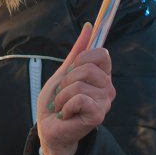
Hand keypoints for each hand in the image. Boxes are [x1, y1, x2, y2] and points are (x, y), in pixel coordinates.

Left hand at [37, 22, 114, 154]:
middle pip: (87, 68)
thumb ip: (78, 51)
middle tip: (63, 93)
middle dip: (66, 80)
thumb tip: (89, 26)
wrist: (48, 128)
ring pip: (80, 84)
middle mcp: (107, 88)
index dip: (82, 58)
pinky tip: (66, 114)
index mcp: (101, 76)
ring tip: (62, 106)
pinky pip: (80, 99)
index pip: (102, 53)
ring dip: (62, 95)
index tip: (71, 70)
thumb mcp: (64, 72)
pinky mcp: (98, 115)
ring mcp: (105, 102)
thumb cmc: (56, 101)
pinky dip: (66, 106)